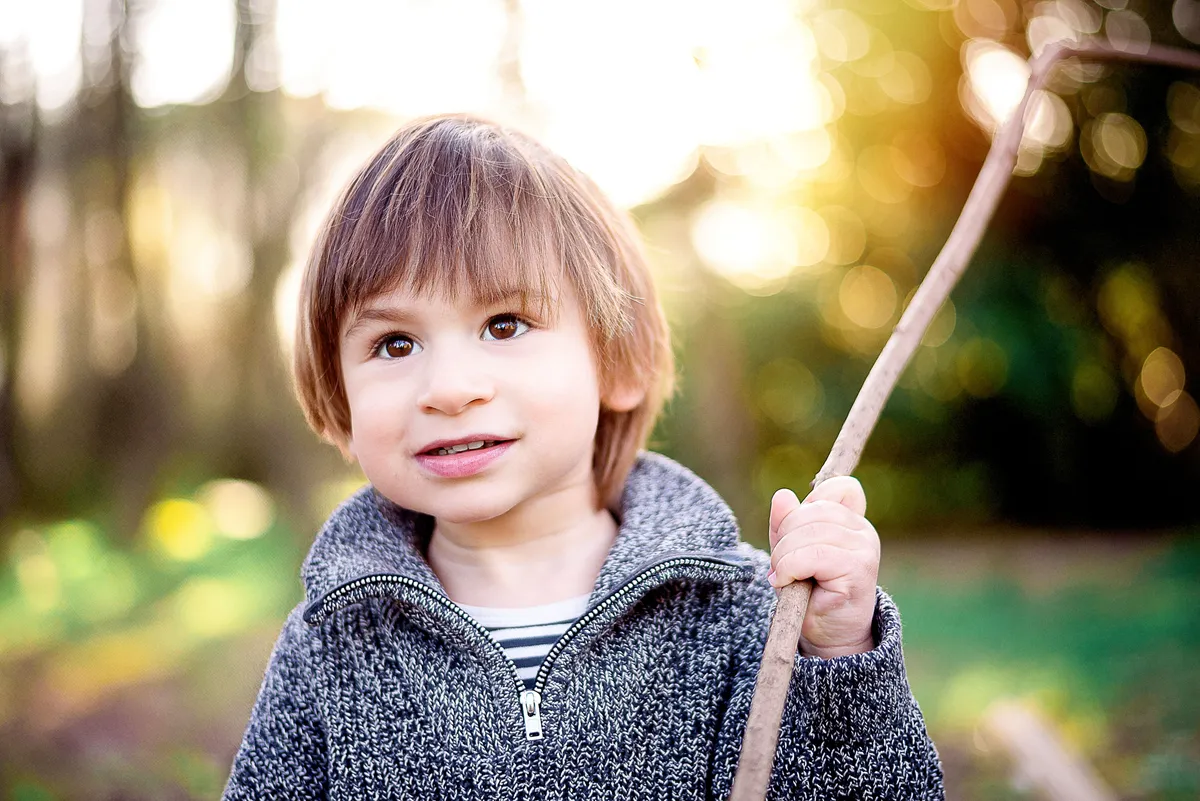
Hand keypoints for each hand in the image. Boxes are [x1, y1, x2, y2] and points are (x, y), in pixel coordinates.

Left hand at [767, 475, 879, 658]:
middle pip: (812, 511)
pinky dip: (789, 567)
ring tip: (783, 576)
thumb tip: (783, 496)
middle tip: (779, 565)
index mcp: (852, 520)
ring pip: (809, 532)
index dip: (810, 504)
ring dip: (783, 556)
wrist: (829, 635)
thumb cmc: (810, 590)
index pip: (840, 487)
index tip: (797, 533)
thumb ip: (786, 523)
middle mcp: (863, 531)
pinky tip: (787, 582)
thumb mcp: (791, 550)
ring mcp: (865, 549)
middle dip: (784, 536)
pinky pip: (812, 555)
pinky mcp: (859, 570)